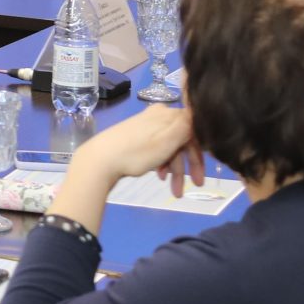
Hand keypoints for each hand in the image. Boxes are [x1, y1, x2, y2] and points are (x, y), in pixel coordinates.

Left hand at [74, 106, 205, 195]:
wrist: (100, 159)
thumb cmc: (137, 152)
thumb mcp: (167, 140)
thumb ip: (187, 127)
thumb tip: (201, 114)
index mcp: (167, 113)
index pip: (194, 131)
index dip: (200, 153)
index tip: (202, 175)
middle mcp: (158, 115)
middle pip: (182, 140)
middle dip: (188, 165)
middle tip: (196, 186)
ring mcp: (146, 126)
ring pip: (169, 147)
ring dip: (175, 169)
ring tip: (174, 190)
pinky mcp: (136, 137)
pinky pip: (157, 149)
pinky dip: (162, 163)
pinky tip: (160, 177)